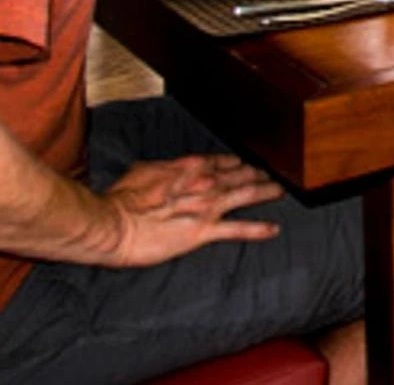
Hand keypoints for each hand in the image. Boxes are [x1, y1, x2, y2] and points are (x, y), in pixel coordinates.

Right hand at [97, 153, 282, 266]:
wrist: (113, 223)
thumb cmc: (121, 198)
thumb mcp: (142, 170)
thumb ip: (164, 167)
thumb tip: (169, 168)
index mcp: (188, 167)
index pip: (221, 160)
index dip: (236, 162)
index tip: (244, 163)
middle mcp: (204, 183)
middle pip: (240, 174)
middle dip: (257, 173)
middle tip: (271, 175)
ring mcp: (207, 207)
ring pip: (246, 195)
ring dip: (266, 192)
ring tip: (280, 191)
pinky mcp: (203, 231)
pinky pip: (238, 229)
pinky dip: (259, 228)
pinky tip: (274, 228)